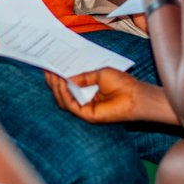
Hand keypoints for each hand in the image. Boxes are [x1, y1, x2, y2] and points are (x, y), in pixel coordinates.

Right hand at [44, 68, 176, 124]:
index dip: (58, 78)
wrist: (135, 95)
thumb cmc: (122, 83)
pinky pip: (70, 105)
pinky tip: (62, 83)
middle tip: (48, 70)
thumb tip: (66, 77)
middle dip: (54, 83)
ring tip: (53, 75)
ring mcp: (85, 109)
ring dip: (57, 88)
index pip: (68, 87)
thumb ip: (83, 76)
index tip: (50, 68)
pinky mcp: (87, 115)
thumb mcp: (99, 73)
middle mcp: (85, 101)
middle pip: (63, 95)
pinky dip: (64, 94)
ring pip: (63, 101)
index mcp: (88, 91)